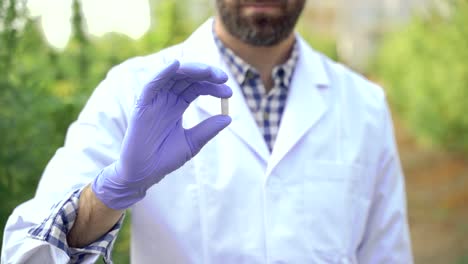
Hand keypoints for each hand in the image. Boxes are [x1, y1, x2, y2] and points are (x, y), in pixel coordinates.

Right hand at [92, 60, 231, 209]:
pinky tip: (175, 65)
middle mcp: (166, 99)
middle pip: (187, 77)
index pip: (197, 87)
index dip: (213, 87)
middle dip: (206, 74)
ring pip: (171, 75)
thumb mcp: (192, 143)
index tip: (229, 93)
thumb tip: (229, 117)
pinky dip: (162, 73)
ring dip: (190, 69)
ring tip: (207, 71)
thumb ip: (208, 129)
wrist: (144, 174)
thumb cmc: (164, 158)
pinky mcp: (142, 105)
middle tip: (223, 78)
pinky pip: (151, 84)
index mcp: (177, 105)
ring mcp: (154, 100)